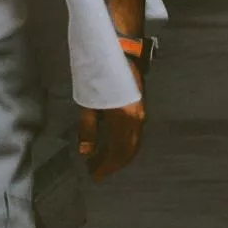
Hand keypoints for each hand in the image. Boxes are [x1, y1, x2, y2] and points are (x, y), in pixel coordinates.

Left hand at [77, 61, 144, 182]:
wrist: (120, 51)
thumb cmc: (99, 74)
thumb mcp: (88, 102)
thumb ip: (88, 129)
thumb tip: (86, 152)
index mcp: (124, 120)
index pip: (117, 153)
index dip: (106, 167)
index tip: (95, 176)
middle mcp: (137, 119)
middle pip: (128, 151)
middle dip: (113, 163)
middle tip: (96, 170)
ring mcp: (141, 113)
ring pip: (133, 143)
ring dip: (119, 155)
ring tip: (101, 160)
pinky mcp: (140, 108)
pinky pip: (134, 134)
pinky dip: (124, 145)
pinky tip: (111, 144)